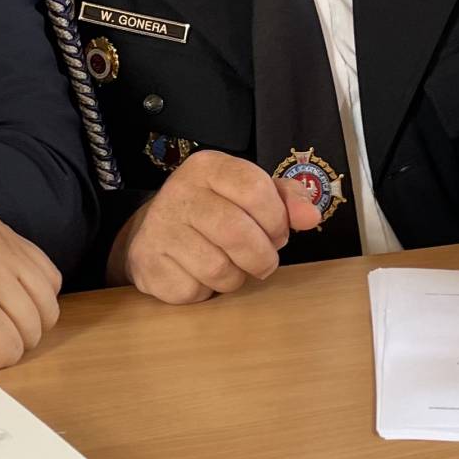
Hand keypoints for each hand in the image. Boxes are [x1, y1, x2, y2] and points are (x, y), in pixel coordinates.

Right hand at [109, 150, 320, 302]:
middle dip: (262, 256)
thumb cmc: (215, 212)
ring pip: (217, 268)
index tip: (278, 232)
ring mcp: (159, 227)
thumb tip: (311, 216)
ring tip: (229, 265)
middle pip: (236, 232)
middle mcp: (179, 191)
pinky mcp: (148, 263)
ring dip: (235, 277)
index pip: (255, 188)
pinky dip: (206, 291)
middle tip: (263, 260)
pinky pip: (194, 289)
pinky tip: (199, 274)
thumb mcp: (250, 194)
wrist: (154, 233)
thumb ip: (286, 200)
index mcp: (208, 167)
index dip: (276, 219)